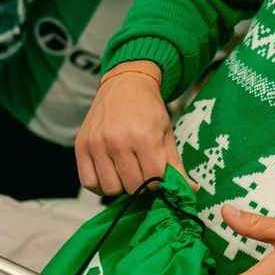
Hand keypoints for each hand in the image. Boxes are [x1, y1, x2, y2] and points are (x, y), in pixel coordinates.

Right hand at [75, 62, 185, 195]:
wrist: (125, 84)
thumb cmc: (148, 111)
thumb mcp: (166, 134)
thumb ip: (176, 165)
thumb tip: (192, 190)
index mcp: (144, 137)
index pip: (154, 180)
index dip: (158, 181)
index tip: (157, 171)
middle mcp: (118, 141)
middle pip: (133, 187)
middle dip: (141, 183)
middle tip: (142, 170)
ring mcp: (97, 144)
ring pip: (111, 188)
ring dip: (121, 185)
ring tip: (125, 171)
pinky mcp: (81, 146)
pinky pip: (89, 182)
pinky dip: (99, 185)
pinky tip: (109, 174)